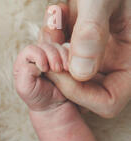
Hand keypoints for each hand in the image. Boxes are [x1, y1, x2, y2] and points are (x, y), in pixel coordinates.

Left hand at [14, 42, 69, 111]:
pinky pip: (68, 50)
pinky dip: (70, 57)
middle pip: (45, 45)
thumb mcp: (25, 88)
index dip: (39, 56)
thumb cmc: (37, 97)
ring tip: (64, 70)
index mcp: (23, 62)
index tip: (44, 70)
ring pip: (57, 46)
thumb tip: (35, 62)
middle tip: (57, 69)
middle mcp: (35, 57)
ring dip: (63, 56)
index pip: (31, 49)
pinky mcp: (61, 58)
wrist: (54, 105)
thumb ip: (25, 73)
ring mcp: (49, 56)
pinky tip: (70, 68)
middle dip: (53, 56)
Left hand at [40, 0, 130, 117]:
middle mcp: (115, 62)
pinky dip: (52, 38)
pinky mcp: (81, 42)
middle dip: (60, 72)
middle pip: (83, 92)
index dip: (81, 94)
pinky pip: (60, 54)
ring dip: (53, 52)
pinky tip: (56, 13)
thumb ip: (92, 32)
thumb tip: (80, 73)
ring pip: (67, 74)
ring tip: (55, 17)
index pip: (108, 102)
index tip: (59, 71)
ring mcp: (98, 54)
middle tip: (49, 42)